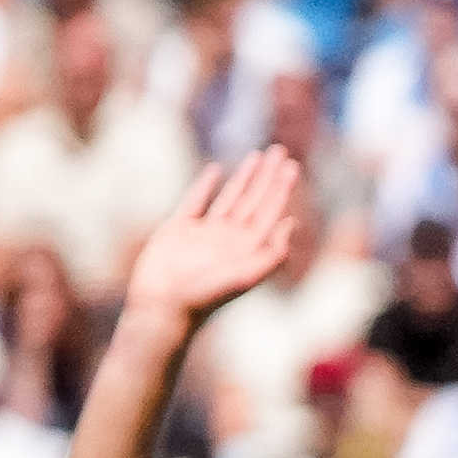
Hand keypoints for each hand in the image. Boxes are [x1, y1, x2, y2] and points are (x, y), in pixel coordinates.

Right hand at [123, 150, 304, 329]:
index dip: (282, 188)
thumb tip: (292, 223)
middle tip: (281, 151)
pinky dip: (205, 186)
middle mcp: (231, 238)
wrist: (164, 306)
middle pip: (255, 199)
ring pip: (230, 197)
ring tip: (258, 156)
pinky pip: (195, 201)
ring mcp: (206, 232)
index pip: (270, 211)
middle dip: (269, 176)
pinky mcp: (180, 229)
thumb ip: (271, 253)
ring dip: (245, 177)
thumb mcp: (244, 276)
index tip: (292, 165)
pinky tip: (216, 170)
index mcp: (249, 248)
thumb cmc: (205, 297)